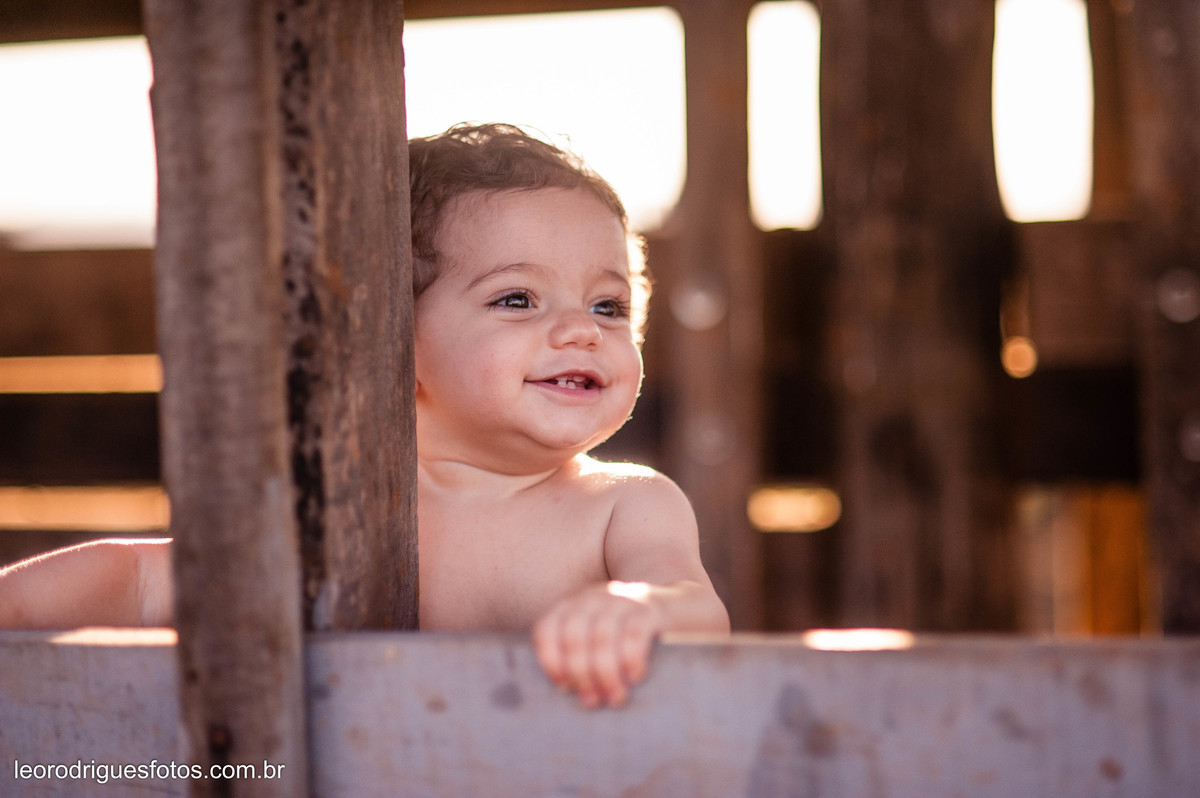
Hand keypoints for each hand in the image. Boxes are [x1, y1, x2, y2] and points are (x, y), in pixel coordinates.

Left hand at [532, 581, 663, 708]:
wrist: (676, 609)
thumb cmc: (628, 635)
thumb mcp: (598, 638)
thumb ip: (580, 657)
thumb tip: (568, 693)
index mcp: (572, 606)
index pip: (547, 630)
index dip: (551, 661)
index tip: (564, 688)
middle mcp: (592, 598)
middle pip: (574, 637)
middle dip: (581, 674)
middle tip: (593, 701)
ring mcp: (620, 599)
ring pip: (603, 638)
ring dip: (606, 674)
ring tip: (615, 697)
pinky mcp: (648, 608)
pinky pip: (634, 634)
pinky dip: (631, 659)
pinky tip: (635, 677)